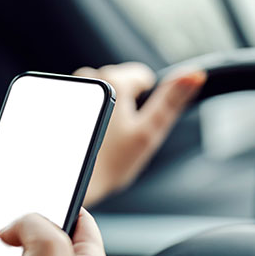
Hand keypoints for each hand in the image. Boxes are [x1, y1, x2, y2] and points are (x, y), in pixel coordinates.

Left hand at [73, 62, 205, 205]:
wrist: (72, 181)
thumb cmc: (109, 163)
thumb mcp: (148, 132)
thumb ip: (172, 100)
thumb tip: (195, 74)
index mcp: (113, 80)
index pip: (142, 76)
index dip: (143, 102)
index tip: (134, 124)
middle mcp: (88, 77)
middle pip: (120, 83)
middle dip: (124, 105)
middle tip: (119, 134)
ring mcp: (72, 88)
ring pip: (101, 92)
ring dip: (104, 108)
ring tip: (102, 135)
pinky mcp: (59, 100)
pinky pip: (83, 101)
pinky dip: (87, 113)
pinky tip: (86, 133)